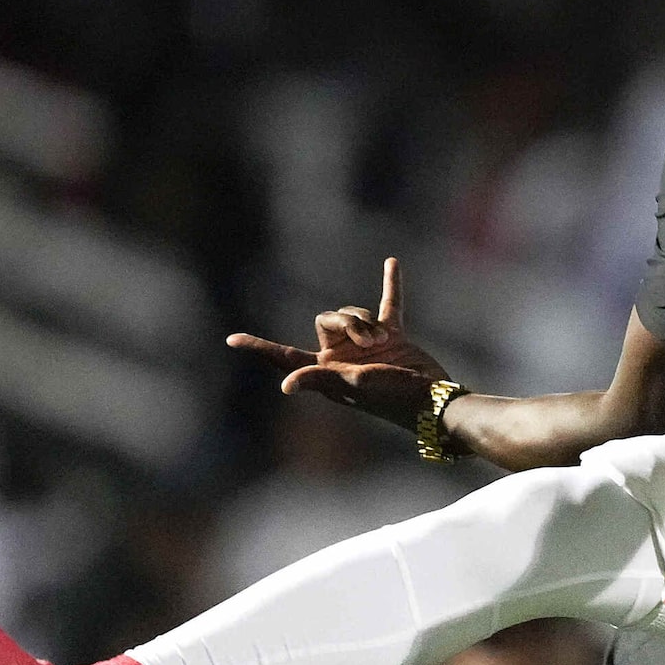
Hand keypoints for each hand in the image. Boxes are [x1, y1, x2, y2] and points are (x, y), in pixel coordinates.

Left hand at [226, 258, 447, 430]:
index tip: (232, 340)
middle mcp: (342, 357)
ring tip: (383, 341)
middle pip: (327, 320)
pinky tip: (392, 264)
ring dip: (367, 321)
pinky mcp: (393, 336)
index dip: (259, 348)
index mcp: (326, 371)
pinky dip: (391, 285)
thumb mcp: (354, 385)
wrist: (433, 400)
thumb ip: (320, 379)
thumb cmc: (392, 397)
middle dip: (347, 322)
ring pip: (354, 313)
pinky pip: (389, 304)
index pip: (285, 356)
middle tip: (369, 343)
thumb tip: (285, 385)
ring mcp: (368, 345)